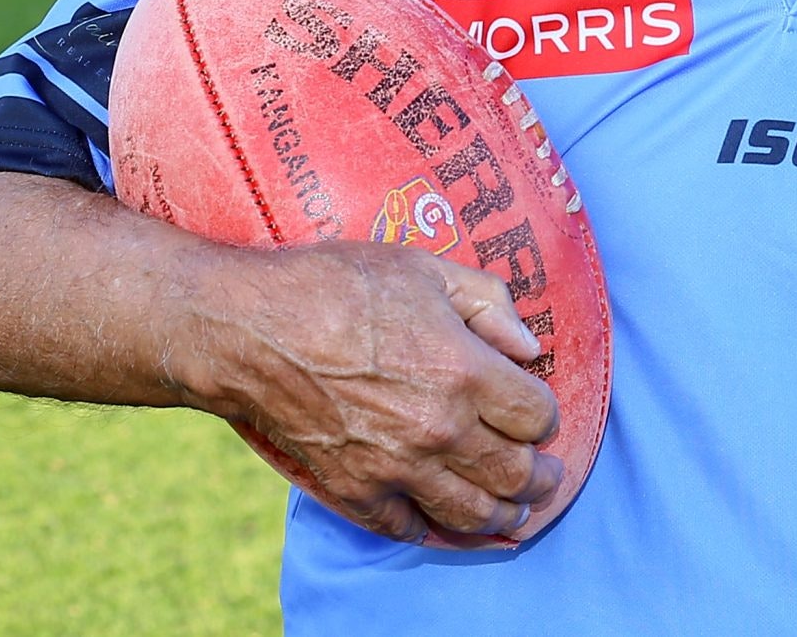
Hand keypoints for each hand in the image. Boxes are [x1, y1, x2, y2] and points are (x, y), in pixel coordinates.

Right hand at [188, 240, 565, 544]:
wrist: (247, 331)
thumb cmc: (333, 286)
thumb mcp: (422, 267)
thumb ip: (487, 302)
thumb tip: (528, 345)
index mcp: (464, 370)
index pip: (537, 415)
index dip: (545, 414)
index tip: (538, 411)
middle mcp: (439, 428)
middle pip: (515, 473)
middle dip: (541, 477)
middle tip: (548, 477)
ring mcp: (397, 467)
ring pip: (472, 511)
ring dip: (503, 514)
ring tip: (516, 509)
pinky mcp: (356, 491)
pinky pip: (410, 527)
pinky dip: (436, 529)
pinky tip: (447, 523)